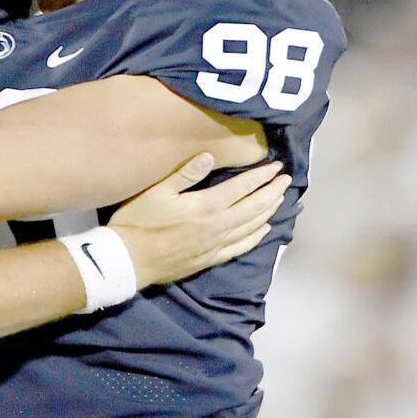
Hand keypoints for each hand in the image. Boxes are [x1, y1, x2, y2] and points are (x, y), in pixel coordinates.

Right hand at [109, 154, 289, 286]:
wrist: (129, 261)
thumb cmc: (138, 223)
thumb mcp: (156, 192)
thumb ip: (185, 174)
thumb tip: (209, 156)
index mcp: (207, 206)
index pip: (243, 187)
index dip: (261, 176)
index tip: (276, 166)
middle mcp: (218, 226)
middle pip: (255, 207)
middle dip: (273, 192)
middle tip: (287, 180)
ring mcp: (216, 245)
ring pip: (253, 226)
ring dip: (269, 211)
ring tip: (281, 199)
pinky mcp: (211, 258)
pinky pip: (241, 247)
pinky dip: (257, 237)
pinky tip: (265, 230)